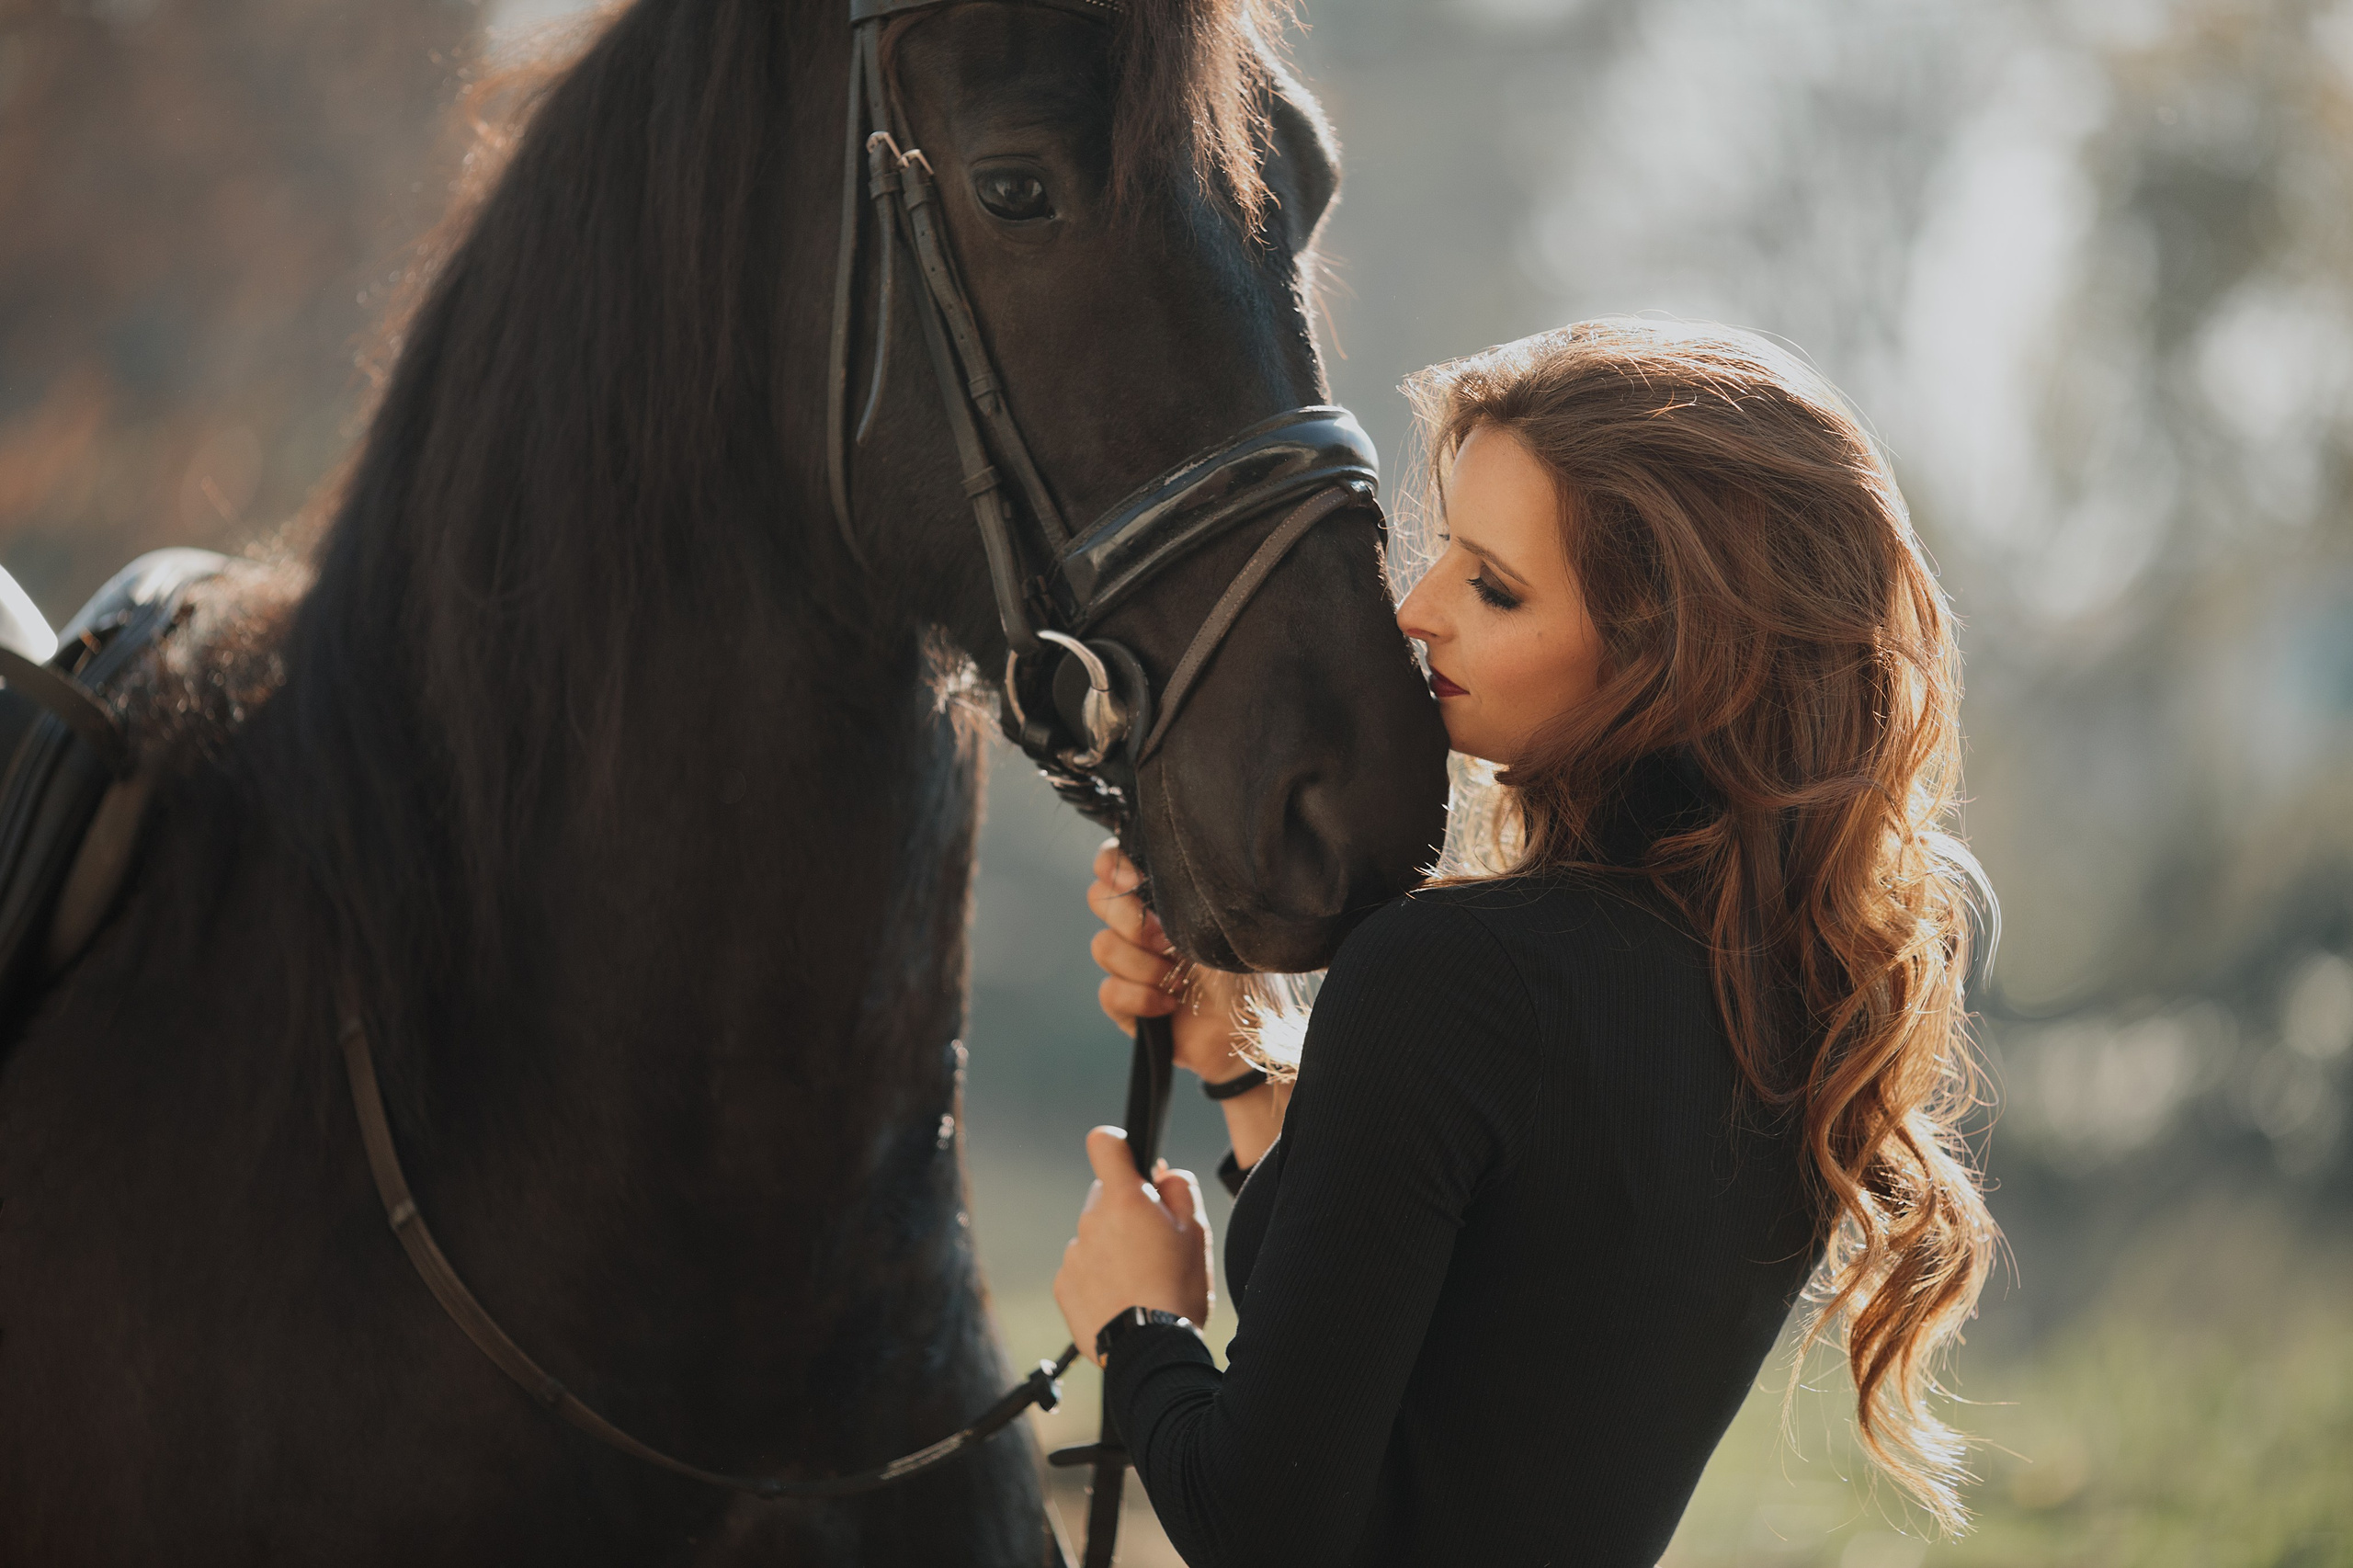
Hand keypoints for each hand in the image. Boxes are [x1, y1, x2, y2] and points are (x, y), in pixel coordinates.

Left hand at [1053, 1127, 1212, 1364]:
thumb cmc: (1178, 1289)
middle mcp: (1091, 1220)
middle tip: (1153, 1244)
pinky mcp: (1063, 1284)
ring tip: (1140, 1282)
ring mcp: (1073, 1253)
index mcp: (1125, 1200)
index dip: (1116, 1145)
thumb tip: (1162, 1173)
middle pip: (1105, 1197)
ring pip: (1094, 1235)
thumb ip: (1179, 1189)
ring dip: (1112, 1247)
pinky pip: (1081, 1267)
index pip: (1104, 1144)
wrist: (1150, 1351)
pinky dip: (1098, 1277)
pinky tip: (1122, 1300)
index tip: (1128, 1158)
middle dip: (1125, 1211)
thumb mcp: (1196, 1233)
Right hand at [1087, 841, 1251, 1082]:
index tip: (1137, 881)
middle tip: (1165, 939)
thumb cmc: (1241, 968)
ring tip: (1177, 979)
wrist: (1248, 1028)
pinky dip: (1142, 999)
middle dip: (1130, 919)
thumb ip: (1179, 894)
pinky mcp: (1123, 1003)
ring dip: (1142, 964)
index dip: (1113, 866)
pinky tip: (1171, 1005)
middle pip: (1097, 898)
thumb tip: (1144, 876)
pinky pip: (1108, 991)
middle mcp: (1137, 924)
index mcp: (1158, 897)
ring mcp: (1127, 963)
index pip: (1112, 862)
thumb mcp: (1216, 922)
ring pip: (1102, 946)